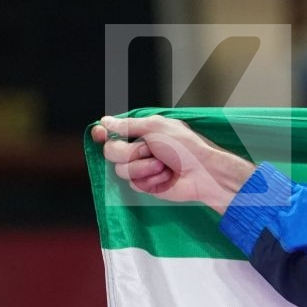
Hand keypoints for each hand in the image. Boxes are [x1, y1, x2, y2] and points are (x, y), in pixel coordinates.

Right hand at [89, 114, 256, 214]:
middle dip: (129, 152)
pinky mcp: (146, 185)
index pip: (111, 132)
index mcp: (141, 132)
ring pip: (121, 169)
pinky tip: (166, 177)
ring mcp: (141, 169)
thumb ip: (128, 125)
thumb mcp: (157, 127)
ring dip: (143, 166)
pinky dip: (150, 179)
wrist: (204, 173)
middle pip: (111, 152)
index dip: (102, 134)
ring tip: (163, 165)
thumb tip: (105, 121)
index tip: (101, 134)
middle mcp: (138, 150)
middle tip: (150, 150)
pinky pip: (134, 184)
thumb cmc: (186, 147)